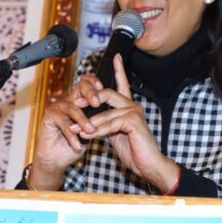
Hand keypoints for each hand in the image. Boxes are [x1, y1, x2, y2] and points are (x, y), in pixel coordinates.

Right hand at [28, 75, 104, 188]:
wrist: (56, 160)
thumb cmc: (75, 145)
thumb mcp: (91, 132)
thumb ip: (99, 121)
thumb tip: (117, 116)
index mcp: (80, 101)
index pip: (88, 83)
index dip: (95, 82)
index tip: (104, 88)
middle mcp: (69, 101)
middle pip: (81, 86)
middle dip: (91, 93)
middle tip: (97, 103)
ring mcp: (58, 107)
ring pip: (73, 108)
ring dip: (83, 120)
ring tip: (91, 131)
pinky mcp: (50, 117)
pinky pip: (64, 123)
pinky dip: (72, 135)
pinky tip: (77, 145)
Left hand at [79, 54, 178, 192]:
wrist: (148, 165)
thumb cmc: (133, 151)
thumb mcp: (115, 134)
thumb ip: (106, 123)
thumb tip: (89, 120)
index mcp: (129, 106)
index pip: (123, 84)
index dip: (119, 69)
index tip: (116, 56)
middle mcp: (133, 106)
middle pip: (108, 93)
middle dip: (89, 99)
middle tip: (73, 105)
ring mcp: (135, 113)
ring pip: (105, 112)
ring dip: (88, 122)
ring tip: (74, 129)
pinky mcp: (134, 123)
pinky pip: (110, 123)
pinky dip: (97, 131)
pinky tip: (88, 136)